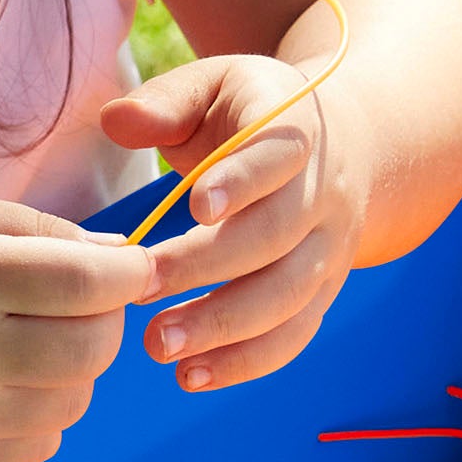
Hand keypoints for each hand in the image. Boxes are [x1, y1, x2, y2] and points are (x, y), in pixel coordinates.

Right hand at [0, 191, 157, 461]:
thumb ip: (40, 231)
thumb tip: (121, 263)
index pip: (86, 288)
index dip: (130, 275)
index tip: (133, 267)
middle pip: (92, 351)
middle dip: (105, 320)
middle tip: (80, 301)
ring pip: (74, 402)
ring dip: (73, 369)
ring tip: (30, 339)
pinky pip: (40, 445)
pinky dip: (42, 413)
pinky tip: (3, 381)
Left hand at [102, 48, 371, 395]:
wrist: (348, 145)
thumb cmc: (254, 117)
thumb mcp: (217, 86)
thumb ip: (166, 101)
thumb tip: (113, 120)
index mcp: (297, 133)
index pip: (278, 157)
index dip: (242, 180)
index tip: (194, 205)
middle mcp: (323, 195)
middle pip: (277, 237)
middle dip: (208, 268)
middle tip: (141, 290)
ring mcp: (329, 250)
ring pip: (289, 296)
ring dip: (225, 328)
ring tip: (159, 347)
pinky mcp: (322, 292)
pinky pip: (294, 334)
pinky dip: (247, 361)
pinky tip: (192, 376)